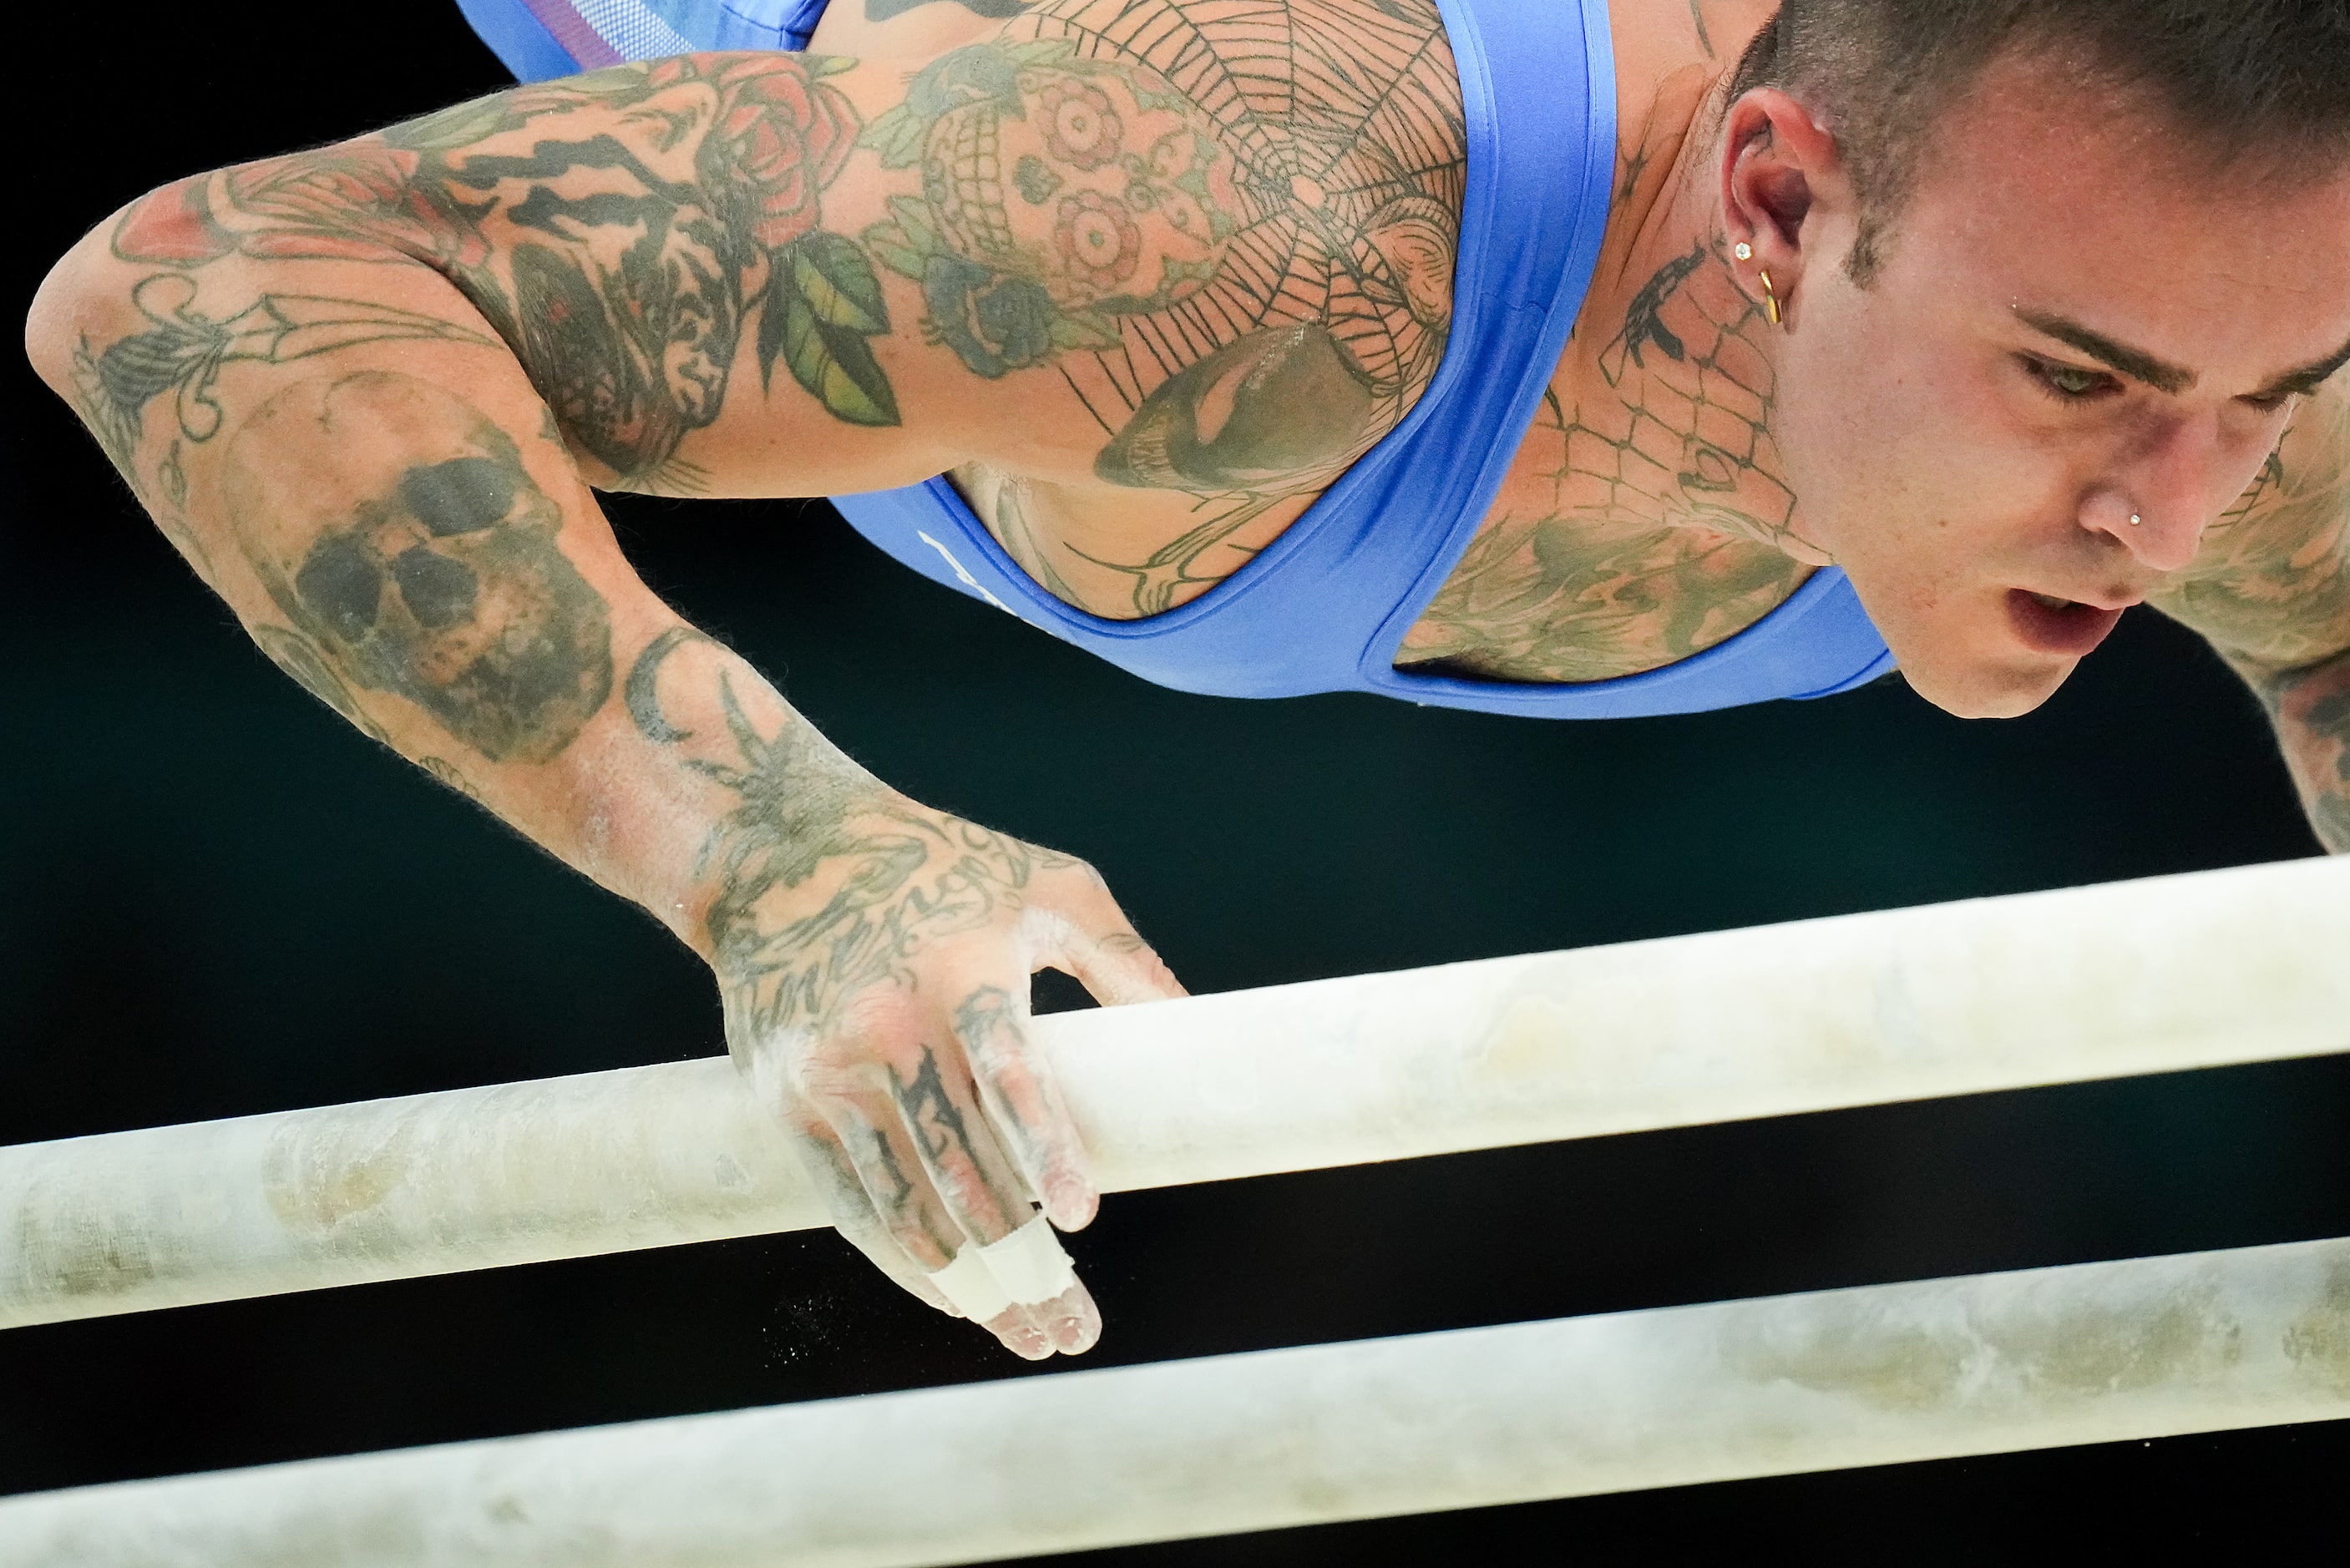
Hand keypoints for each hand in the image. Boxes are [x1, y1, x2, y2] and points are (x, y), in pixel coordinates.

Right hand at [627, 629, 1183, 1356]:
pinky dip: (909, 1263)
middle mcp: (888, 1026)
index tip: (1079, 1218)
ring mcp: (831, 1072)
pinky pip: (855, 1205)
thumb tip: (1201, 1036)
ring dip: (972, 1286)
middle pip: (962, 1169)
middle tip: (1080, 1330)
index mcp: (961, 967)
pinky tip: (958, 1298)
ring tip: (1033, 1335)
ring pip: (907, 1207)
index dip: (1041, 1148)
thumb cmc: (941, 866)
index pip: (1005, 1071)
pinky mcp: (789, 1104)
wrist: (779, 857)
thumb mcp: (1048, 886)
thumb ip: (1127, 961)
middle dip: (1026, 1262)